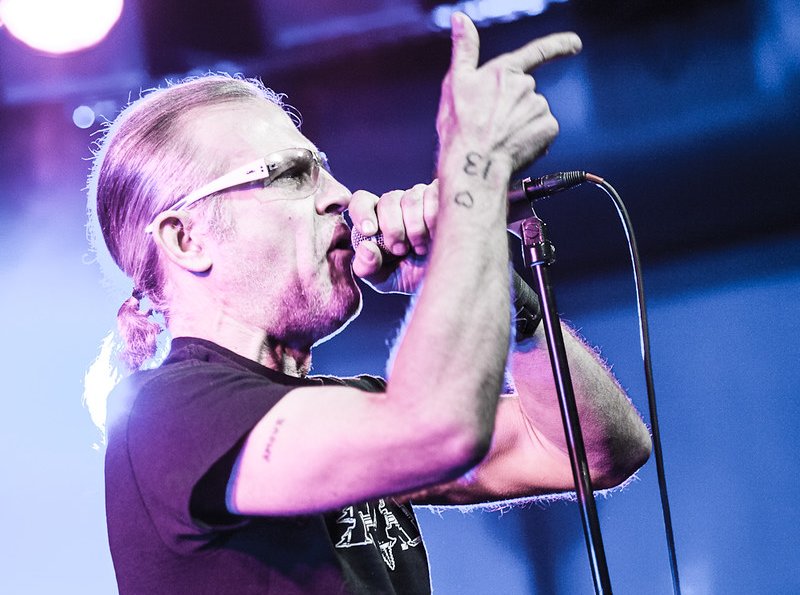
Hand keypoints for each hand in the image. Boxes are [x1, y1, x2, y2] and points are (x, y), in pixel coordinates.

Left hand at [349, 180, 438, 293]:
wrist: (445, 278)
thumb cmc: (411, 275)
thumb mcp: (384, 278)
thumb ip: (366, 267)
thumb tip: (365, 247)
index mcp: (376, 218)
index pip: (361, 201)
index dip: (362, 213)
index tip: (369, 232)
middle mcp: (397, 203)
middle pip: (387, 200)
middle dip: (393, 228)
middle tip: (401, 250)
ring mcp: (420, 196)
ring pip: (410, 199)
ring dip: (415, 229)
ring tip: (421, 248)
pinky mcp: (441, 193)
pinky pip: (432, 195)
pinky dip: (432, 219)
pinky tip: (435, 236)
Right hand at [437, 13, 581, 174]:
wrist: (473, 164)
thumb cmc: (460, 127)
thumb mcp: (455, 83)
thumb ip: (464, 48)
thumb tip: (461, 19)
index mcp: (503, 71)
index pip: (536, 52)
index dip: (558, 45)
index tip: (575, 44)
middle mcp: (526, 85)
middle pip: (526, 94)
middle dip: (514, 108)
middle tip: (491, 126)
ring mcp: (539, 106)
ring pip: (535, 114)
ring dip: (522, 125)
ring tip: (500, 138)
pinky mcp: (548, 128)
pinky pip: (544, 131)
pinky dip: (533, 139)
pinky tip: (515, 146)